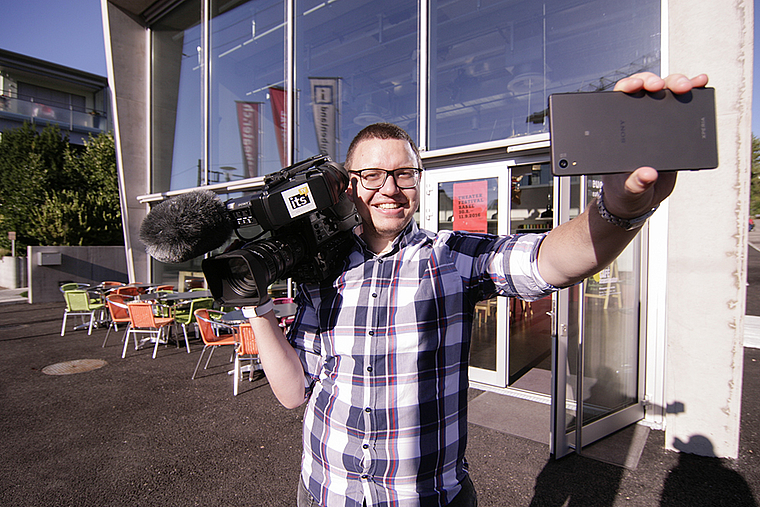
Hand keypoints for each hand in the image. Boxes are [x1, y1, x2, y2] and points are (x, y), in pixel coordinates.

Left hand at [600, 72, 708, 218]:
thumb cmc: (625, 191)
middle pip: (643, 91)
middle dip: (654, 82)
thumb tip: (647, 174)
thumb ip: (635, 184)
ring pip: (664, 94)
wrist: (639, 200)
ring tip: (686, 86)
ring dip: (675, 84)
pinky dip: (693, 93)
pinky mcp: (672, 131)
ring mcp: (654, 125)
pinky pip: (682, 108)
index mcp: (617, 132)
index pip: (617, 101)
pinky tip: (699, 84)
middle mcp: (635, 123)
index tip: (634, 86)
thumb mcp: (628, 190)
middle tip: (661, 87)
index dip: (626, 87)